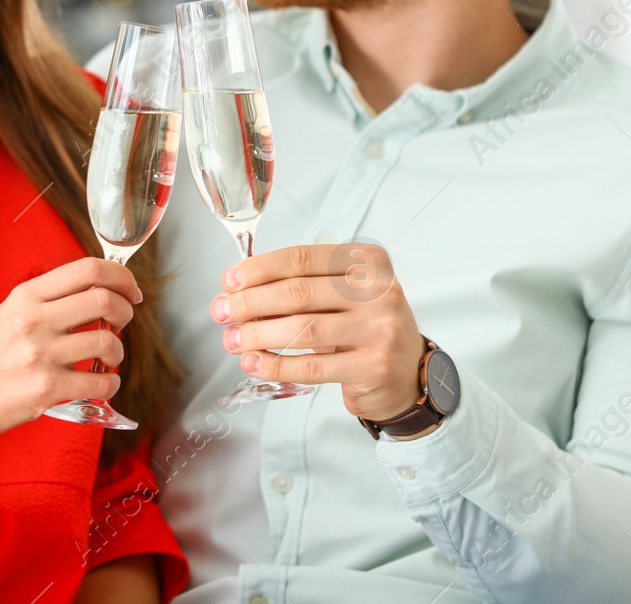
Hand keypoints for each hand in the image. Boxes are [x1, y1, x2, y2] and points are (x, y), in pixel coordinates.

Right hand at [0, 256, 140, 444]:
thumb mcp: (10, 313)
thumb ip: (48, 300)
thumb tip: (97, 292)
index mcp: (27, 296)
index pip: (88, 269)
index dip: (121, 276)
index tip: (130, 290)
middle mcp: (35, 320)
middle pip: (105, 300)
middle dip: (125, 311)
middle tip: (122, 322)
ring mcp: (41, 354)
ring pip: (108, 342)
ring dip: (117, 351)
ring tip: (106, 358)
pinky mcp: (46, 388)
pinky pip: (100, 383)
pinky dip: (110, 384)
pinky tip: (101, 383)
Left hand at [210, 242, 423, 421]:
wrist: (408, 372)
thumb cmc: (365, 325)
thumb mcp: (344, 293)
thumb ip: (303, 284)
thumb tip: (239, 289)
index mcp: (369, 261)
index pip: (303, 258)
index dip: (260, 269)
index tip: (229, 281)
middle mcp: (379, 291)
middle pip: (299, 292)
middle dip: (250, 302)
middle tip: (222, 311)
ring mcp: (379, 329)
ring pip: (302, 329)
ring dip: (257, 335)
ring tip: (232, 339)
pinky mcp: (373, 366)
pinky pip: (311, 367)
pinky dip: (275, 365)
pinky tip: (253, 363)